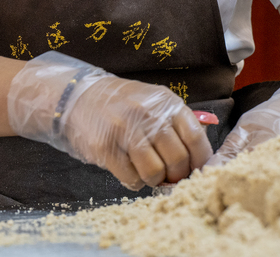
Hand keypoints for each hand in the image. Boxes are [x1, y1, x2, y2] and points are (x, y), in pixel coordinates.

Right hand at [7, 52, 211, 188]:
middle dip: (178, 175)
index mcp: (167, 104)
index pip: (195, 138)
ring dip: (155, 180)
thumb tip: (199, 153)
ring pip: (155, 172)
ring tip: (151, 175)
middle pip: (177, 158)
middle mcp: (149, 116)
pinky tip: (132, 173)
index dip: (200, 160)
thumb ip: (177, 122)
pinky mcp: (106, 148)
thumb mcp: (156, 101)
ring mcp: (126, 131)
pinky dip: (135, 182)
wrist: (80, 96)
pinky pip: (130, 177)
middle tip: (172, 177)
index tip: (197, 170)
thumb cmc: (123, 103)